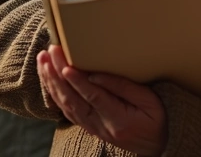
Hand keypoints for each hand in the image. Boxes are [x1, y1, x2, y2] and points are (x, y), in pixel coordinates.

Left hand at [38, 45, 166, 155]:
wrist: (156, 148)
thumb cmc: (156, 121)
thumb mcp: (151, 102)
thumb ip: (124, 87)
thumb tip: (96, 75)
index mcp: (119, 119)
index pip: (93, 97)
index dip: (77, 81)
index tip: (64, 64)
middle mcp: (101, 126)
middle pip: (73, 99)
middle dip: (57, 75)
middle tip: (49, 53)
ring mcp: (92, 128)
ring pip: (66, 106)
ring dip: (52, 83)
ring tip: (43, 62)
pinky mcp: (88, 127)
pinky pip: (66, 111)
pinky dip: (54, 94)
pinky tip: (48, 79)